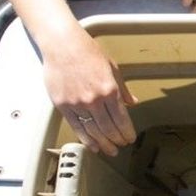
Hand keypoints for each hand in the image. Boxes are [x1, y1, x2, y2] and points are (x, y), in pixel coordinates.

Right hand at [43, 33, 137, 155]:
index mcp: (109, 89)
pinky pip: (76, 127)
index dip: (127, 132)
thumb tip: (132, 102)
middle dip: (117, 140)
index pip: (121, 119)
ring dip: (103, 143)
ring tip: (109, 150)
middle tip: (121, 145)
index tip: (130, 138)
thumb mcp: (113, 68)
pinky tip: (92, 145)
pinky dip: (85, 139)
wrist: (63, 45)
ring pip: (92, 131)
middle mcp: (94, 99)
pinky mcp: (62, 105)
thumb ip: (123, 89)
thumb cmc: (87, 52)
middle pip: (108, 128)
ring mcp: (77, 104)